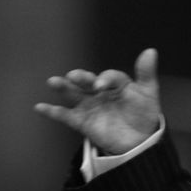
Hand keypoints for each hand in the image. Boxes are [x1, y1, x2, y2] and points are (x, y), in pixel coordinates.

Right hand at [35, 49, 161, 154]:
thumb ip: (147, 73)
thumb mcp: (148, 93)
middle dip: (81, 78)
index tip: (101, 86)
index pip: (109, 77)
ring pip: (74, 94)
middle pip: (88, 82)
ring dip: (63, 88)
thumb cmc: (144, 112)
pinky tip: (40, 107)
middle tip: (74, 75)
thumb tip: (151, 50)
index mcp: (116, 83)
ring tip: (53, 81)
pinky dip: (52, 111)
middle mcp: (99, 91)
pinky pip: (65, 115)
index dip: (105, 79)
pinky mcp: (82, 121)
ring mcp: (90, 105)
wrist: (139, 140)